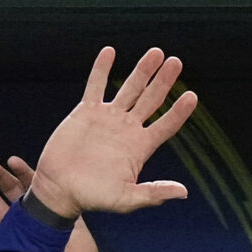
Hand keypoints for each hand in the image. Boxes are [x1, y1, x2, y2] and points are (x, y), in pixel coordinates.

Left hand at [0, 156, 110, 251]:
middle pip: (11, 191)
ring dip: (21, 173)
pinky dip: (50, 181)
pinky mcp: (67, 214)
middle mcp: (29, 217)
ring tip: (11, 161)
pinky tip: (45, 169)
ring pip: (33, 187)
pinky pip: (59, 193)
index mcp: (13, 229)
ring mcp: (48, 213)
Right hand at [27, 47, 199, 223]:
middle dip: (164, 81)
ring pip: (129, 88)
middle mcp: (128, 129)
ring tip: (156, 53)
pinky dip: (102, 69)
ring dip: (142, 70)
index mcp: (140, 147)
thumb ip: (153, 193)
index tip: (192, 96)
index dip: (179, 112)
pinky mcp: (86, 112)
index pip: (166, 125)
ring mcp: (108, 118)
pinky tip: (109, 51)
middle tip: (176, 61)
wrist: (59, 189)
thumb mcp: (126, 200)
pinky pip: (96, 86)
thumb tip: (184, 192)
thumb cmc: (93, 198)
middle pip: (152, 99)